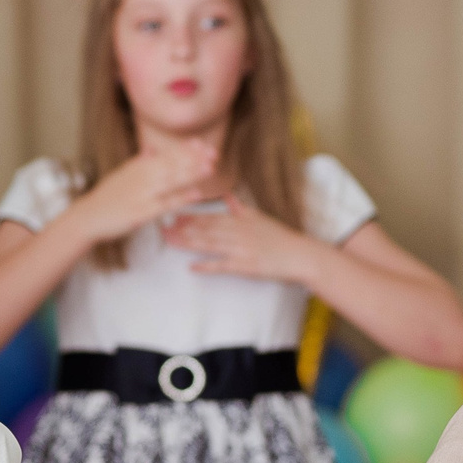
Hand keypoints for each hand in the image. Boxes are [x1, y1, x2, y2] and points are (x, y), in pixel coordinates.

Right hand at [74, 141, 221, 243]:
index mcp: (138, 167)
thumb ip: (139, 162)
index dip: (185, 149)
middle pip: (172, 165)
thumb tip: (151, 150)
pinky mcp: (142, 212)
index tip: (202, 143)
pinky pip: (165, 204)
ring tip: (210, 168)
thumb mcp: (122, 175)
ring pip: (171, 181)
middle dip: (194, 159)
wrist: (88, 216)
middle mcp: (141, 177)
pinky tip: (196, 195)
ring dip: (191, 174)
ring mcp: (142, 194)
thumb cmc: (106, 198)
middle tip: (214, 152)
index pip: (165, 154)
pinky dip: (181, 198)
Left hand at [161, 195, 319, 284]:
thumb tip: (228, 195)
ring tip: (170, 242)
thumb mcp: (260, 218)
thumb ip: (240, 208)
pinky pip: (223, 266)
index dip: (190, 217)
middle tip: (163, 227)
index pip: (210, 217)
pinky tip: (191, 267)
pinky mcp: (245, 266)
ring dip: (188, 243)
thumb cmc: (280, 237)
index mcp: (240, 221)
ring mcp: (240, 250)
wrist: (300, 255)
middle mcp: (238, 233)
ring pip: (210, 245)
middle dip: (182, 228)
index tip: (172, 215)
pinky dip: (207, 266)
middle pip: (205, 230)